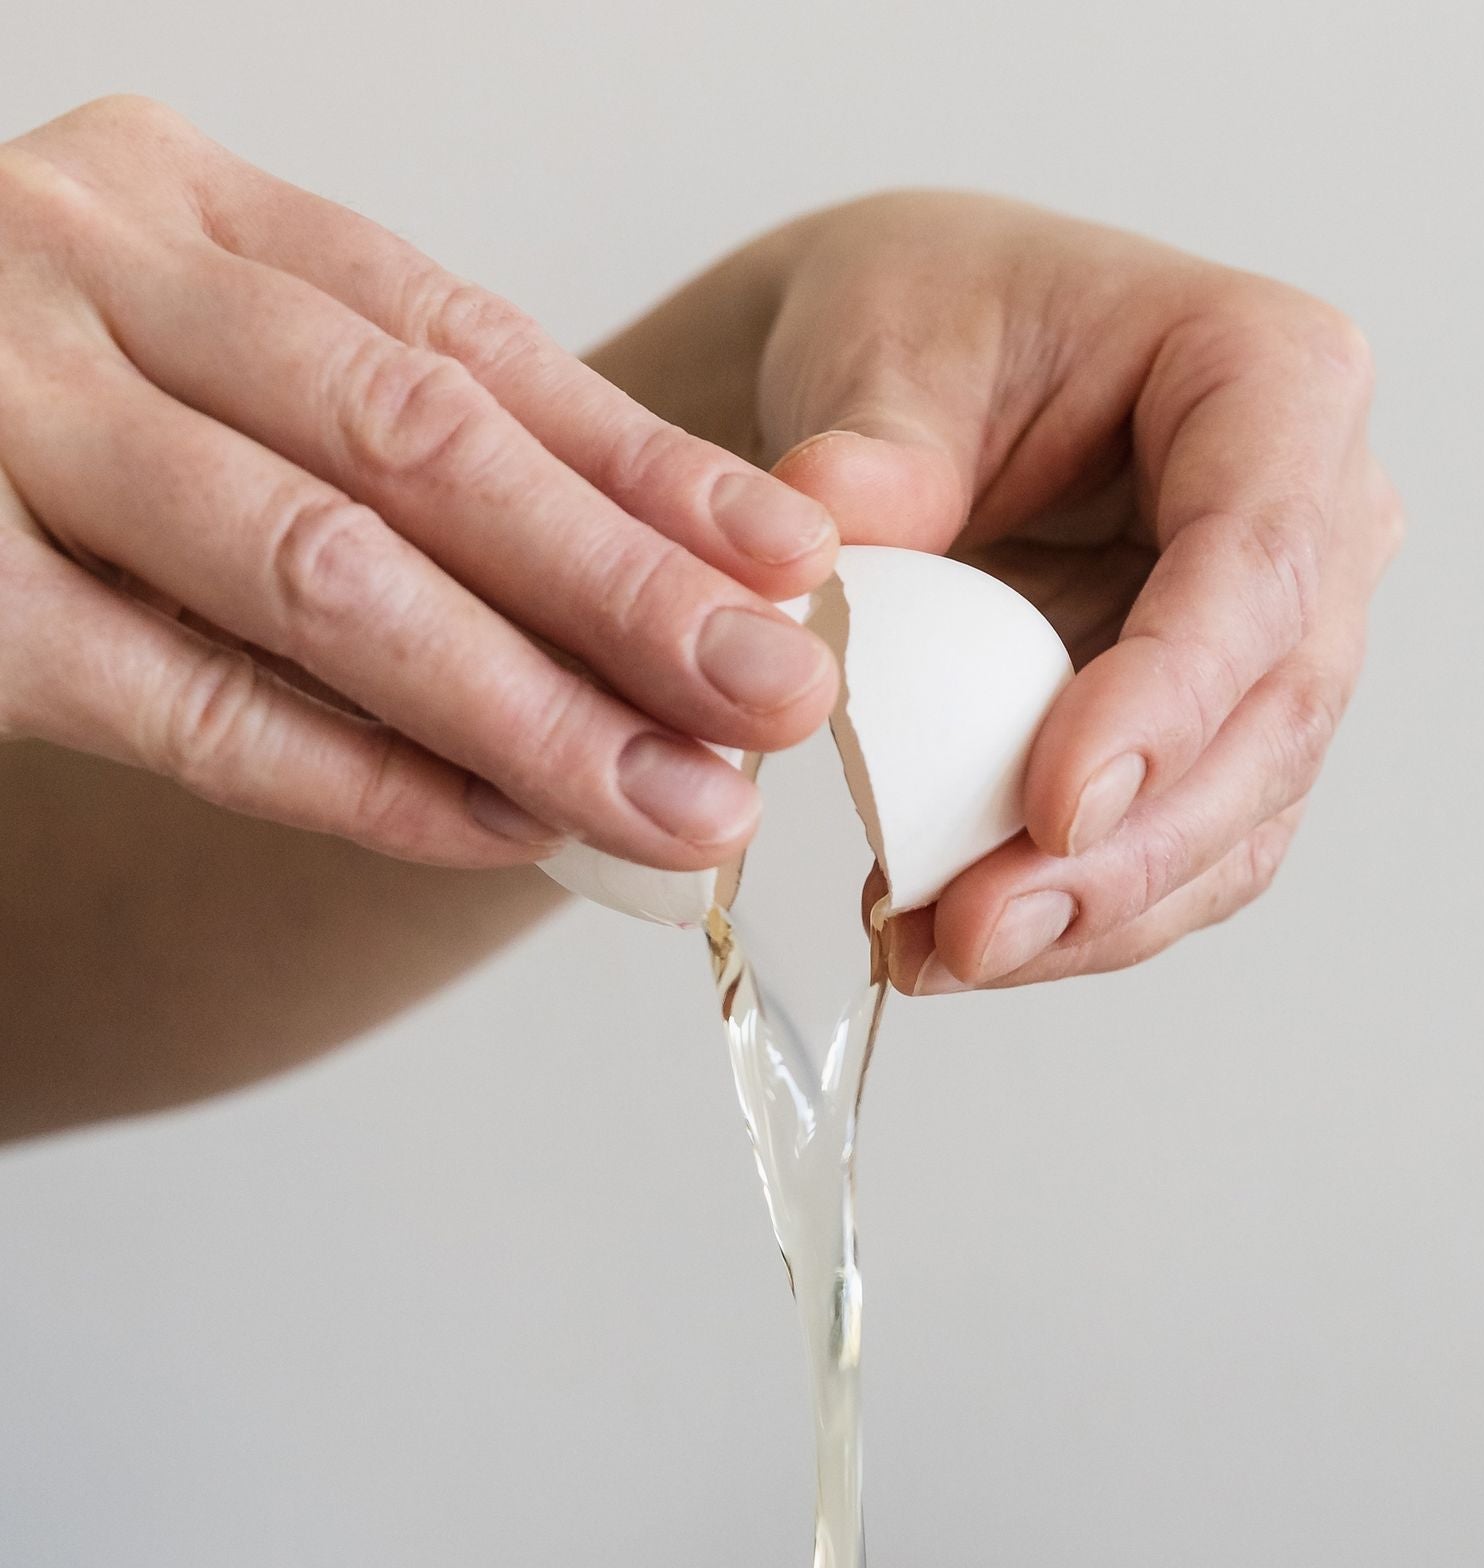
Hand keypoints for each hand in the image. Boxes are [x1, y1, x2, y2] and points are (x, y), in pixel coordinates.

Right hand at [0, 99, 840, 871]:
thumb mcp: (149, 355)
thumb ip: (325, 430)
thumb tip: (615, 588)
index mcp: (163, 202)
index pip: (451, 337)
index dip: (634, 460)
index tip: (787, 558)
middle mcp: (78, 273)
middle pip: (416, 444)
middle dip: (622, 584)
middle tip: (776, 694)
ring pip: (322, 573)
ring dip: (525, 703)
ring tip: (680, 799)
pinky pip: (190, 704)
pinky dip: (358, 776)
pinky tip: (498, 831)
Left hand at [744, 195, 1399, 990]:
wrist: (924, 384)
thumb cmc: (935, 325)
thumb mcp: (883, 348)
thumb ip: (872, 453)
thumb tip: (822, 548)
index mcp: (1278, 379)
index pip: (1258, 562)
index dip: (1169, 700)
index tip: (1054, 806)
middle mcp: (1325, 524)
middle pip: (1274, 724)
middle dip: (1127, 854)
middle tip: (980, 928)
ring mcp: (1289, 650)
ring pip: (1240, 824)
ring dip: (1097, 916)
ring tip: (941, 952)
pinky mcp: (1227, 748)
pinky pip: (1180, 865)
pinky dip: (1074, 923)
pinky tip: (950, 945)